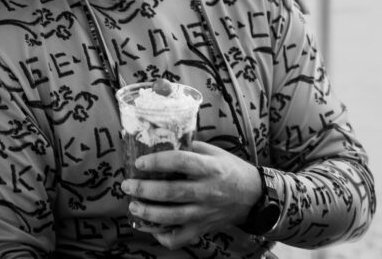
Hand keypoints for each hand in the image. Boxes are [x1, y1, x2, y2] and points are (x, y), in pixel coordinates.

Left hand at [121, 141, 259, 249]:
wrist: (254, 197)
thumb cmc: (231, 170)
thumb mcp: (214, 152)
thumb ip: (190, 148)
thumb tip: (163, 144)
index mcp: (210, 168)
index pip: (180, 162)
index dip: (157, 161)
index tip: (140, 162)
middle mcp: (206, 191)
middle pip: (170, 192)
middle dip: (144, 189)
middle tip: (127, 185)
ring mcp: (204, 212)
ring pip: (171, 217)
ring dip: (148, 212)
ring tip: (133, 205)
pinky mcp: (203, 228)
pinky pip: (180, 238)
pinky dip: (163, 236)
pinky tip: (153, 228)